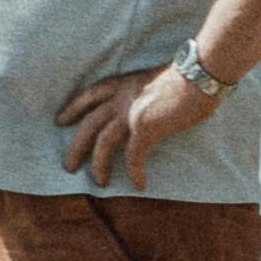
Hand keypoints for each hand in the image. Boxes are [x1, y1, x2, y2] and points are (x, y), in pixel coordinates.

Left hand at [58, 67, 215, 188]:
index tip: (61, 120)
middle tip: (68, 165)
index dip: (73, 109)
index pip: (90, 95)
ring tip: (100, 183)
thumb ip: (145, 94)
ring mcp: (130, 113)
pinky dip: (135, 172)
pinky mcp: (144, 129)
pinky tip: (139, 184)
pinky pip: (133, 157)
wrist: (199, 76)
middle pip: (89, 124)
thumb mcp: (156, 81)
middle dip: (76, 147)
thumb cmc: (189, 77)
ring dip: (98, 166)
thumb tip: (151, 110)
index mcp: (123, 83)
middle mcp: (121, 98)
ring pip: (103, 144)